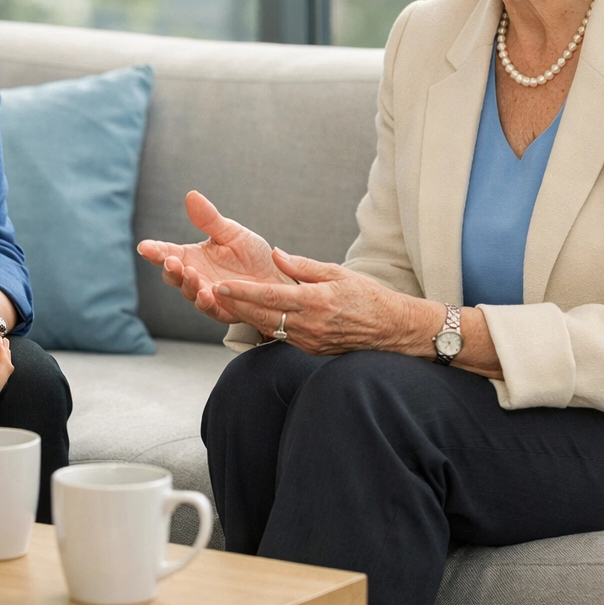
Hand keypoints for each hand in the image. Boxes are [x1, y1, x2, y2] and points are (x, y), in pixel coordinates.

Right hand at [137, 191, 290, 323]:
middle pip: (173, 275)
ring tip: (189, 273)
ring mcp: (207, 294)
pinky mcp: (223, 309)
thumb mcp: (231, 232)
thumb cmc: (251, 255)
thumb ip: (209, 219)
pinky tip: (206, 293)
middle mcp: (196, 276)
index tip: (144, 247)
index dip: (155, 250)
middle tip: (169, 260)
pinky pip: (210, 309)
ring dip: (187, 284)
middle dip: (169, 269)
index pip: (168, 252)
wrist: (277, 278)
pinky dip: (206, 302)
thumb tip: (191, 196)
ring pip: (189, 292)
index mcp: (193, 256)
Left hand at [212, 249, 422, 356]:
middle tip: (211, 293)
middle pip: (261, 315)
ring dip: (245, 316)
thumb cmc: (369, 296)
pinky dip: (263, 324)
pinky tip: (251, 315)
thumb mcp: (339, 273)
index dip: (242, 292)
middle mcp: (309, 325)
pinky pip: (280, 336)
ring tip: (224, 303)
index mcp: (315, 302)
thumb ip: (304, 266)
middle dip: (234, 305)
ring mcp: (309, 341)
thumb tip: (276, 254)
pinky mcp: (311, 349)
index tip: (221, 284)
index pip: (269, 296)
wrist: (392, 330)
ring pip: (268, 327)